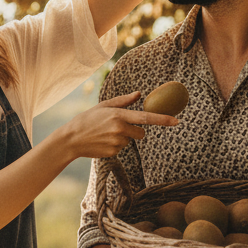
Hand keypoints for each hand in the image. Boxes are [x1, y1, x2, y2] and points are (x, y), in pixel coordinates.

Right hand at [57, 92, 176, 159]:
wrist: (71, 139)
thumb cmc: (87, 119)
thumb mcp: (104, 106)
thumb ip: (123, 101)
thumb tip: (139, 94)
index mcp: (118, 115)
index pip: (146, 118)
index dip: (163, 120)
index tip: (176, 121)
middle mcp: (120, 129)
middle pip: (141, 133)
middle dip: (134, 131)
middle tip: (117, 127)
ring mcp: (117, 142)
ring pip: (130, 141)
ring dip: (122, 138)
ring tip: (105, 134)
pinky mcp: (114, 153)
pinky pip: (122, 148)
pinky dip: (115, 145)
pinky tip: (102, 142)